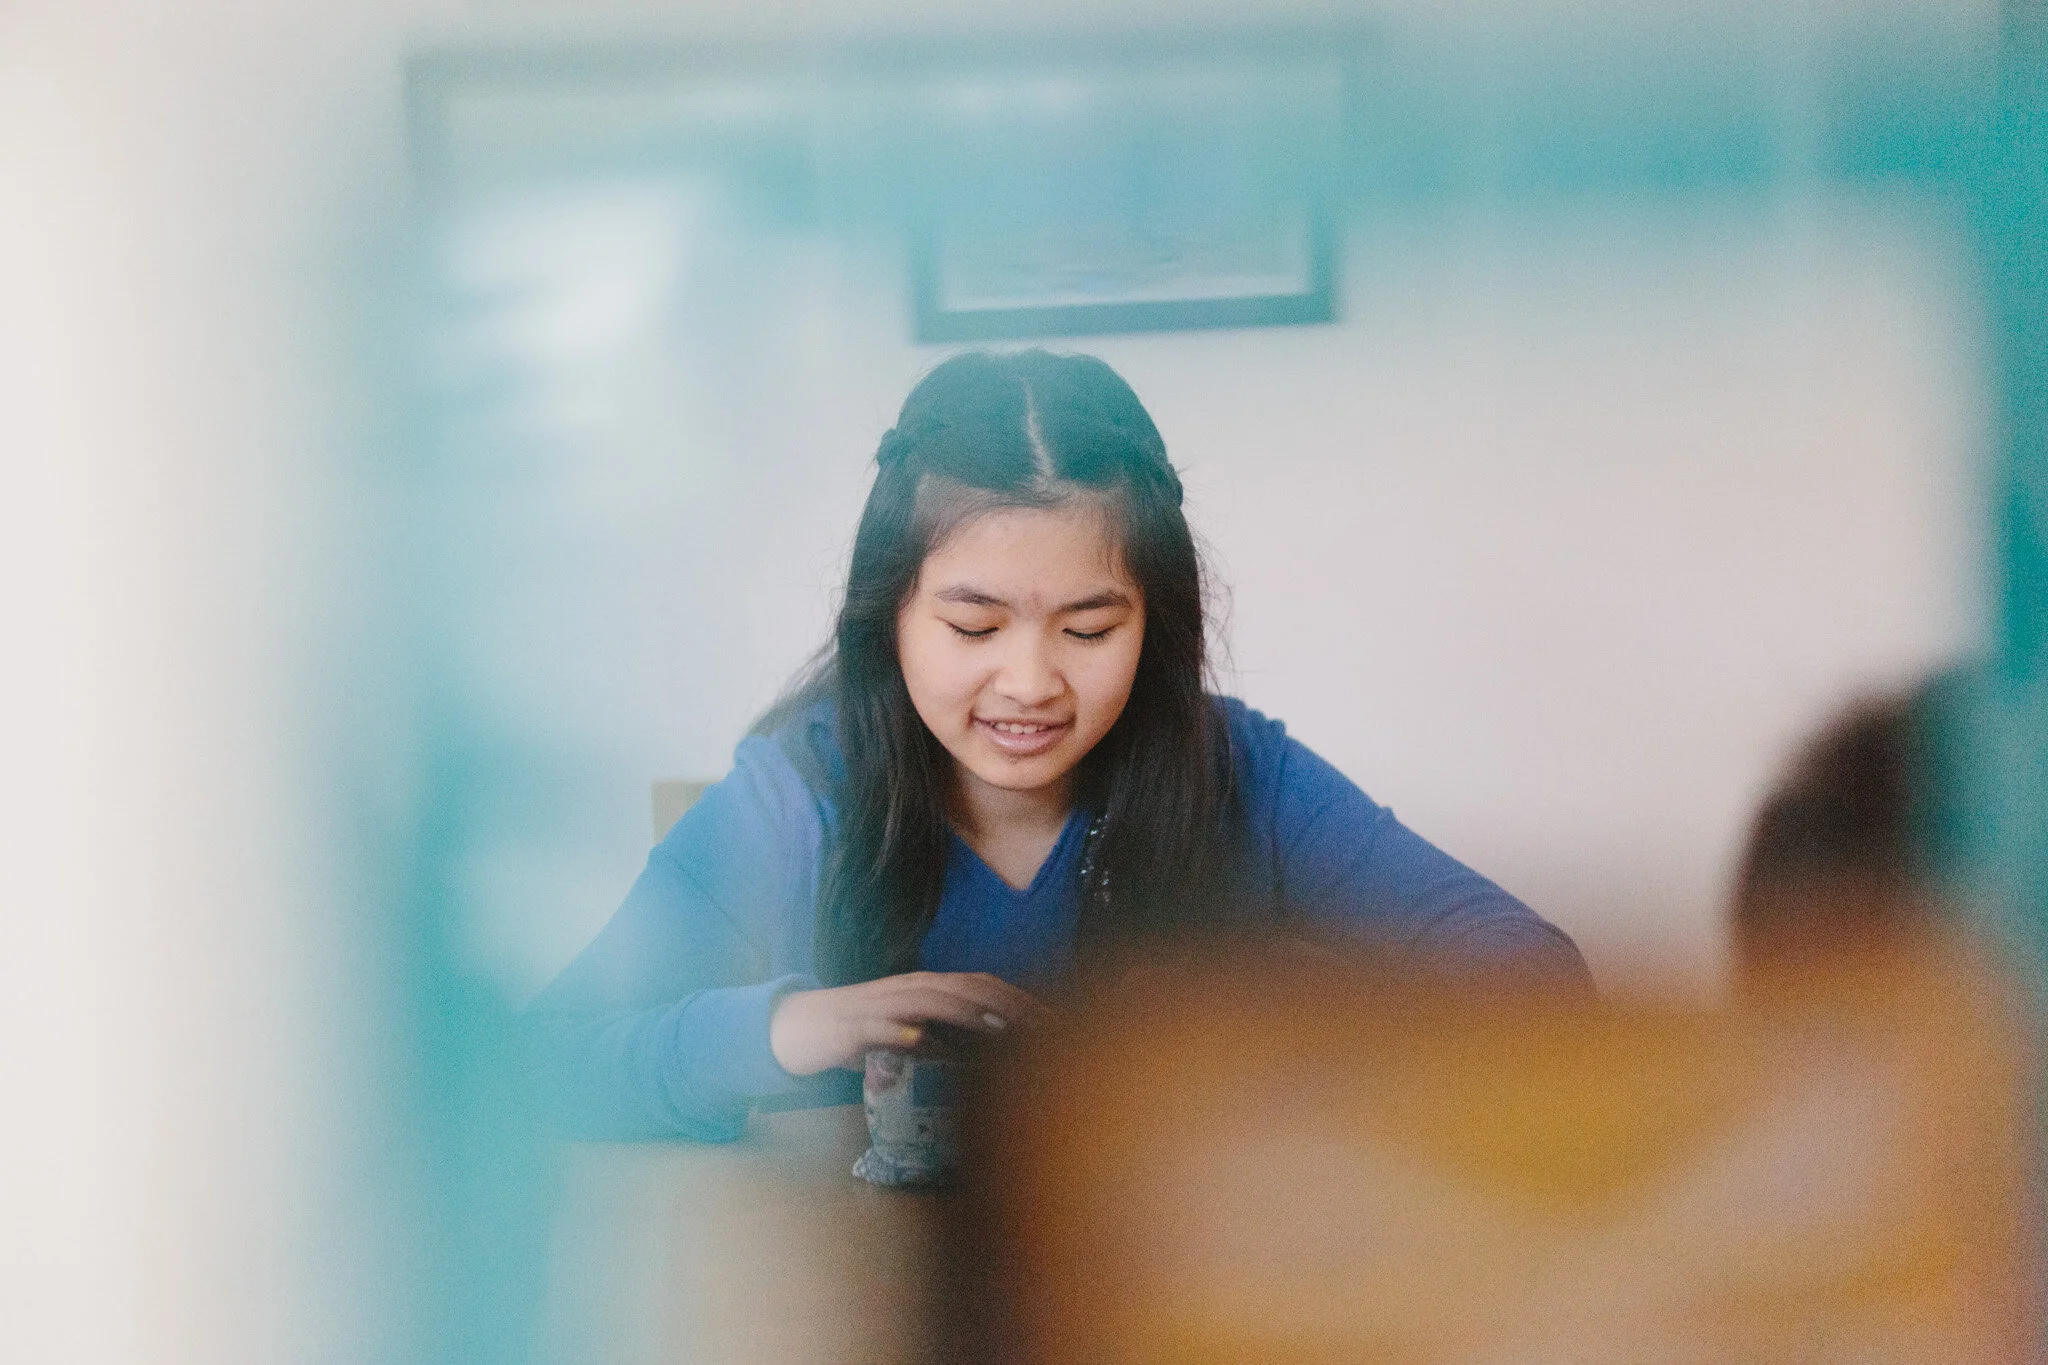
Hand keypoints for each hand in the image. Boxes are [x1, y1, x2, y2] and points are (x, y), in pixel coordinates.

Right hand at [768, 971, 1050, 1076]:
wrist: (799, 1027)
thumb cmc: (862, 1032)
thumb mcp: (911, 1036)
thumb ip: (945, 1043)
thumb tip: (982, 1062)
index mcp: (926, 989)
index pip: (981, 985)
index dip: (1018, 999)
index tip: (1054, 1020)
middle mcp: (909, 989)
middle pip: (965, 987)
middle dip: (1006, 1003)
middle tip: (1044, 1026)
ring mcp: (881, 1004)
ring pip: (928, 999)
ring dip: (966, 1011)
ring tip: (999, 1026)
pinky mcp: (853, 1025)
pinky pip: (879, 1026)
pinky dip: (901, 1032)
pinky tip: (921, 1040)